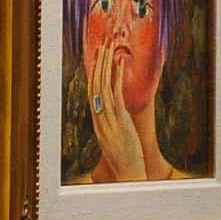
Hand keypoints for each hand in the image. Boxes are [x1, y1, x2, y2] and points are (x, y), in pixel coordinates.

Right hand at [87, 33, 146, 180]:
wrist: (128, 174)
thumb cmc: (124, 160)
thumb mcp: (115, 140)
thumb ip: (114, 126)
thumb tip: (117, 116)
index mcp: (97, 122)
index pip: (92, 93)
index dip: (94, 74)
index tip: (97, 59)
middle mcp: (99, 118)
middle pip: (96, 85)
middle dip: (98, 64)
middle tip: (102, 45)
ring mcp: (108, 118)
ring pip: (103, 86)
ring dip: (106, 65)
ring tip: (109, 48)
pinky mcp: (120, 120)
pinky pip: (116, 94)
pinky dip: (117, 77)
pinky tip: (120, 63)